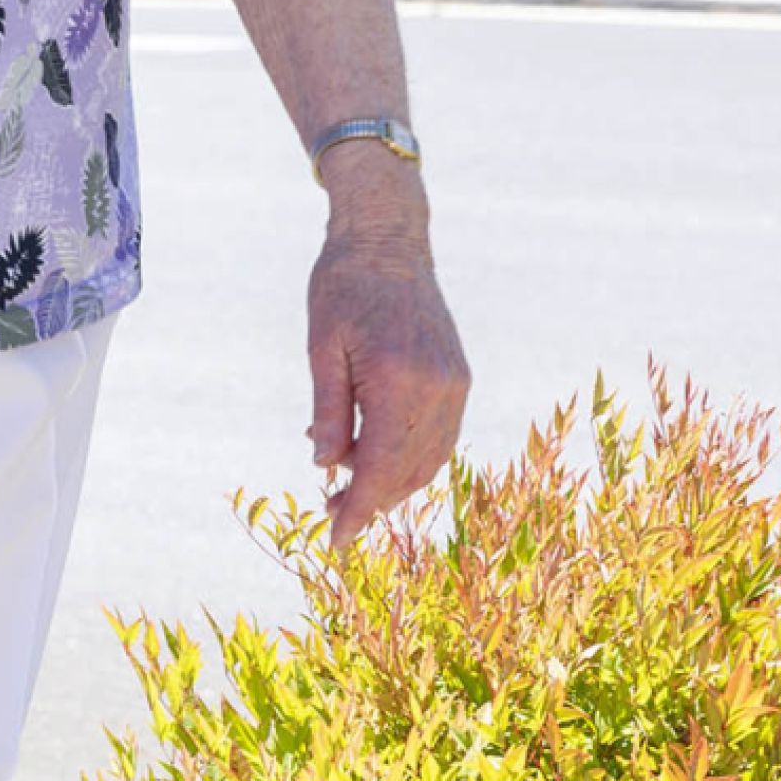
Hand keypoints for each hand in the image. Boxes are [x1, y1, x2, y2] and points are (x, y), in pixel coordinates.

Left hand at [303, 200, 469, 541]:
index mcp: (397, 380)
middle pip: (407, 472)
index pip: (378, 468)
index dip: (358, 511)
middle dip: (371, 502)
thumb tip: (325, 467)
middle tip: (330, 513)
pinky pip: (441, 438)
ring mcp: (455, 383)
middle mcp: (436, 387)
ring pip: (429, 460)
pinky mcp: (460, 377)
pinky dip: (411, 459)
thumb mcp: (321, 348)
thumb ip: (326, 411)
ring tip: (349, 488)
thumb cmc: (343, 287)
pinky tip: (376, 457)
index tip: (335, 541)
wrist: (389, 239)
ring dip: (393, 485)